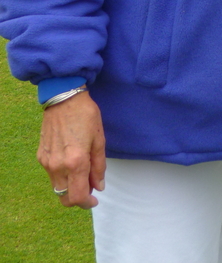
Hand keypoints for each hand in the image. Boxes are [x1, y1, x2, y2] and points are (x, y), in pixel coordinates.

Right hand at [37, 91, 105, 208]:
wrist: (64, 98)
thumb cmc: (86, 115)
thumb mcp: (99, 139)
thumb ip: (99, 166)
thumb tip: (98, 186)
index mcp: (76, 162)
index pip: (77, 197)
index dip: (87, 203)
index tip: (94, 199)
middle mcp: (58, 166)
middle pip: (64, 197)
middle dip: (77, 197)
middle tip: (89, 186)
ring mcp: (47, 162)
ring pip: (57, 187)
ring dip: (69, 186)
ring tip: (82, 171)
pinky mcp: (41, 156)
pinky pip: (51, 174)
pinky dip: (62, 175)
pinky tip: (70, 161)